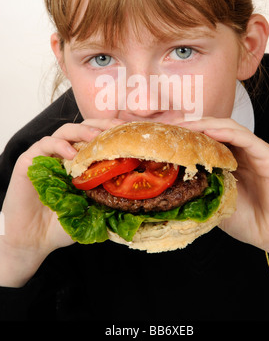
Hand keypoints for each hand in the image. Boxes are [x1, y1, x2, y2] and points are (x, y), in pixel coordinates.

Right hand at [0, 117, 123, 286]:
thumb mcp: (93, 211)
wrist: (35, 240)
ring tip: (95, 138)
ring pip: (65, 131)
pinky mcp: (30, 160)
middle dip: (101, 126)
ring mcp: (48, 155)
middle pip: (85, 128)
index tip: (128, 130)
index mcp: (82, 161)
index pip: (98, 137)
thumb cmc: (63, 225)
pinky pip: (45, 144)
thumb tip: (141, 201)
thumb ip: (110, 201)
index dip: (112, 131)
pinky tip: (70, 153)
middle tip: (115, 129)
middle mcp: (65, 154)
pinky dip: (58, 145)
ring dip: (82, 131)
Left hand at [177, 118, 268, 276]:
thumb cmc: (249, 222)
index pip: (207, 139)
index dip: (187, 134)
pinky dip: (227, 132)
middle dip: (192, 125)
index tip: (164, 134)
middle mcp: (243, 152)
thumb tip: (170, 186)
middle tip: (169, 126)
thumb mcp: (214, 202)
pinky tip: (210, 131)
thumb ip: (200, 189)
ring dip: (206, 125)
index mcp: (231, 161)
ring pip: (229, 129)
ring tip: (185, 127)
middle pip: (215, 129)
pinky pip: (247, 139)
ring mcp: (257, 152)